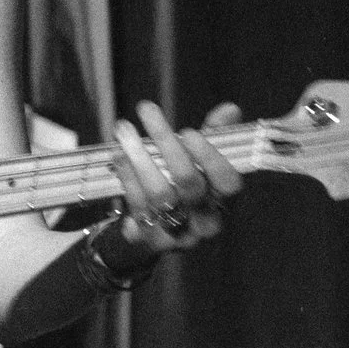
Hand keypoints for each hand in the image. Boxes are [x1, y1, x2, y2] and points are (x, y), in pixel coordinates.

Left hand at [107, 100, 245, 260]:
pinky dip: (127, 177)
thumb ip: (215, 135)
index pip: (228, 182)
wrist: (157, 229)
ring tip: (124, 129)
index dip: (210, 157)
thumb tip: (230, 109)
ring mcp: (179, 233)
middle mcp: (206, 220)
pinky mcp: (152, 238)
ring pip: (159, 193)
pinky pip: (138, 205)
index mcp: (225, 199)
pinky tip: (119, 155)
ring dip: (139, 156)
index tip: (189, 131)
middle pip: (189, 182)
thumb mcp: (201, 159)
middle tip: (147, 109)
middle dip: (166, 142)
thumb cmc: (184, 184)